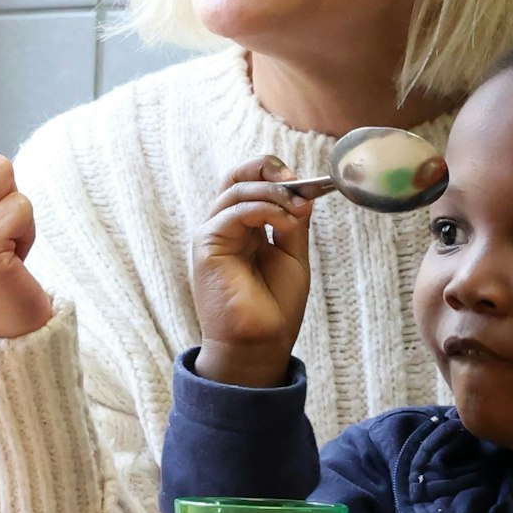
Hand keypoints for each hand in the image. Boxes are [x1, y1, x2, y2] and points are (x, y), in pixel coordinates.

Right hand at [190, 156, 312, 387]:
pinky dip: (263, 209)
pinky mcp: (207, 246)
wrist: (260, 344)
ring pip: (235, 189)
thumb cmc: (275, 307)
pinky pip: (232, 212)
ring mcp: (214, 235)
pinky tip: (285, 223)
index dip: (274, 173)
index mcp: (244, 228)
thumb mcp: (292, 255)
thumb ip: (292, 222)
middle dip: (266, 168)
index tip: (305, 184)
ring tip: (297, 211)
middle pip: (235, 176)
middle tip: (295, 180)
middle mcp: (226, 227)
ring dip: (272, 193)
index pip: (250, 182)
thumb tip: (302, 192)